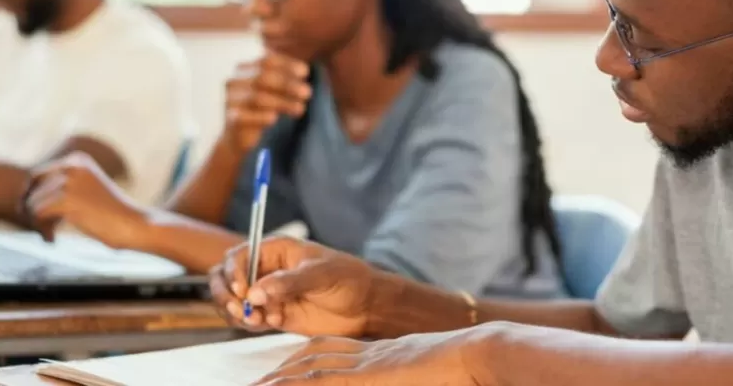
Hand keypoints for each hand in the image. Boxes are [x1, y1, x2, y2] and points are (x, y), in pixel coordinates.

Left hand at [24, 152, 149, 248]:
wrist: (134, 224)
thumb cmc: (112, 214)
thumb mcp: (87, 189)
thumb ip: (62, 187)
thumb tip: (24, 200)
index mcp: (78, 159)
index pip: (37, 176)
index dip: (34, 197)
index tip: (41, 216)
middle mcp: (72, 165)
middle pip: (31, 188)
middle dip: (31, 208)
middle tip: (42, 227)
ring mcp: (69, 181)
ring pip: (32, 204)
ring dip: (38, 223)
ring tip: (52, 235)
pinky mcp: (67, 200)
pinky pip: (37, 216)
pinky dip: (42, 230)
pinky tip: (53, 239)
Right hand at [208, 236, 375, 336]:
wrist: (365, 306)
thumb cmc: (348, 279)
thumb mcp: (321, 274)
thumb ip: (289, 282)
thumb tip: (257, 292)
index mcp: (275, 249)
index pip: (238, 256)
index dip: (233, 272)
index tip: (242, 291)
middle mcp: (265, 270)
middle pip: (224, 277)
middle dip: (226, 294)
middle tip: (242, 308)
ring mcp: (267, 293)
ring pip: (231, 301)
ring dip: (236, 312)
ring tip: (259, 320)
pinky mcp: (271, 314)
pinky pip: (246, 319)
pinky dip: (249, 324)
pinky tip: (271, 323)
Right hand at [224, 53, 312, 153]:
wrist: (238, 136)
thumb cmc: (260, 109)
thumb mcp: (273, 91)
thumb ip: (285, 79)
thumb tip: (303, 72)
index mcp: (246, 69)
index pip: (266, 61)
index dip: (287, 65)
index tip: (305, 72)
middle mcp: (235, 81)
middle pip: (263, 78)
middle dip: (288, 84)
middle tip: (307, 92)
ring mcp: (230, 99)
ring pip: (257, 98)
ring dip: (282, 102)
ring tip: (300, 108)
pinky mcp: (230, 118)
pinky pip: (244, 117)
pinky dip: (260, 117)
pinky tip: (274, 118)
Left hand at [251, 329, 498, 385]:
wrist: (478, 354)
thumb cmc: (465, 368)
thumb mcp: (426, 373)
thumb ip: (406, 375)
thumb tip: (403, 376)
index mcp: (382, 354)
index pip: (332, 350)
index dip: (304, 360)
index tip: (283, 370)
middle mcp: (369, 354)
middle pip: (312, 357)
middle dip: (280, 371)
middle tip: (254, 384)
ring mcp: (366, 364)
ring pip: (308, 370)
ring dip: (276, 381)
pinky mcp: (366, 378)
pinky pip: (319, 383)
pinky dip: (292, 385)